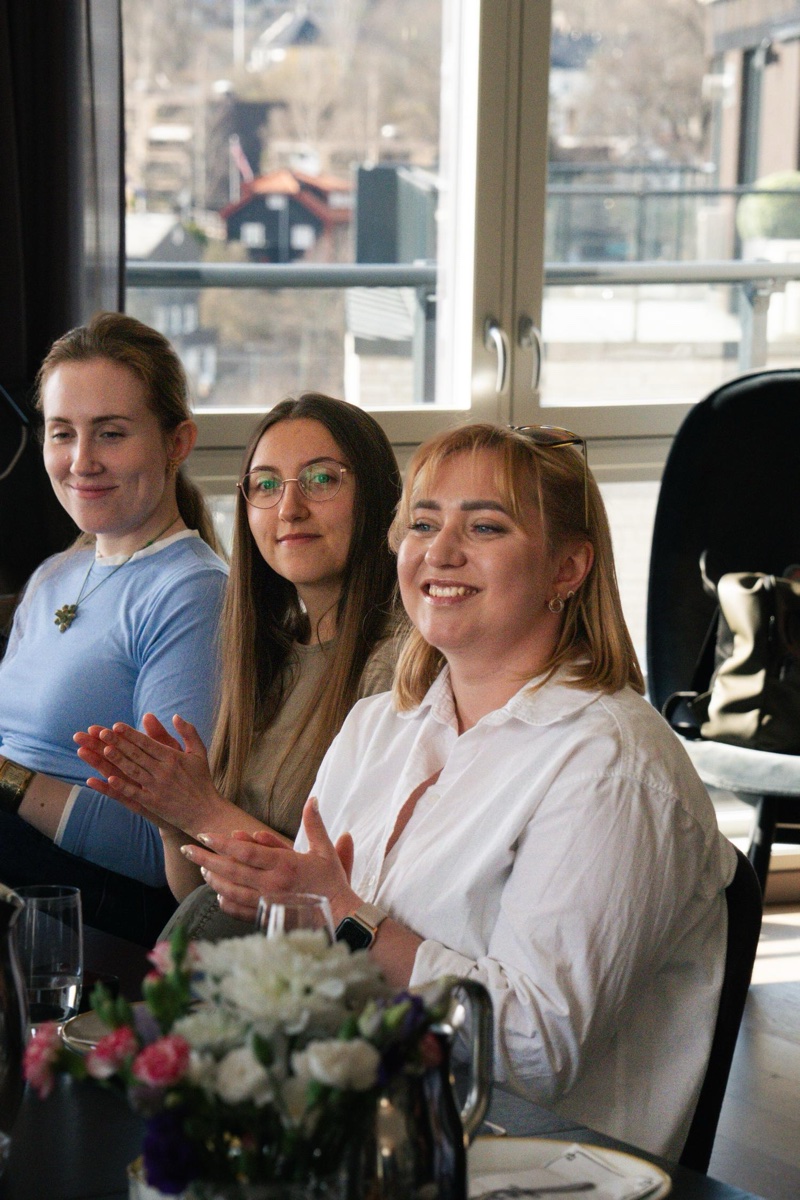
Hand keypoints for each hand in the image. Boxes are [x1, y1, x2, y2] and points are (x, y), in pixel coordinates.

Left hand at [73, 713, 224, 835]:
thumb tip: (176, 716)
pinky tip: (109, 779)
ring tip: (102, 750)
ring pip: (133, 771)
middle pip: (137, 754)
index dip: (130, 734)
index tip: (115, 725)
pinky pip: (135, 793)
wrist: (206, 812)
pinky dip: (122, 786)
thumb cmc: (202, 780)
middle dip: (118, 742)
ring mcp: (157, 787)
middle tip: (101, 733)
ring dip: (117, 760)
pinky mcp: (154, 803)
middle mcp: (164, 771)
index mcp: (173, 757)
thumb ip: (188, 732)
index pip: (147, 743)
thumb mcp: (199, 753)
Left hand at [182, 797, 357, 923]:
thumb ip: (314, 824)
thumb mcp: (324, 850)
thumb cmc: (332, 882)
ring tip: (202, 868)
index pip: (245, 851)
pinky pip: (240, 911)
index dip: (222, 843)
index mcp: (284, 865)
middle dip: (206, 858)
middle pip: (230, 870)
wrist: (341, 917)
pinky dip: (226, 902)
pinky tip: (218, 895)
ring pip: (231, 890)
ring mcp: (267, 903)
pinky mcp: (268, 918)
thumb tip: (312, 800)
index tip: (205, 835)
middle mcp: (271, 884)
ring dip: (213, 879)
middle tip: (188, 848)